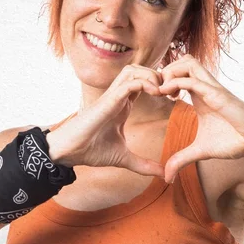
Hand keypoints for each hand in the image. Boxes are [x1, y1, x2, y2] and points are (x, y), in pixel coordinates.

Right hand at [46, 64, 167, 177]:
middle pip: (140, 69)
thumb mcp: (124, 159)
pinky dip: (144, 83)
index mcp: (122, 105)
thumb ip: (144, 165)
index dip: (160, 85)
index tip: (174, 98)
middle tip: (172, 91)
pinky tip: (155, 93)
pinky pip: (129, 82)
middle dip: (159, 75)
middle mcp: (117, 96)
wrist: (70, 152)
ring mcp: (112, 96)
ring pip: (134, 70)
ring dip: (151, 75)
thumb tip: (163, 175)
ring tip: (163, 91)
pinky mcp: (108, 100)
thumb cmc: (91, 151)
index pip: (143, 82)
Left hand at [157, 54, 243, 182]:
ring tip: (163, 92)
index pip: (178, 73)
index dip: (162, 81)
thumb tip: (167, 177)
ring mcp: (212, 88)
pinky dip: (177, 83)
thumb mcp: (200, 151)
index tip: (155, 98)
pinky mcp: (218, 94)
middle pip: (181, 60)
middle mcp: (205, 87)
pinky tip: (170, 98)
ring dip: (170, 73)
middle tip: (157, 92)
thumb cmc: (233, 141)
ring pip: (187, 61)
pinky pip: (194, 80)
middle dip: (164, 71)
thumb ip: (181, 159)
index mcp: (199, 95)